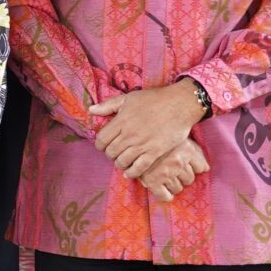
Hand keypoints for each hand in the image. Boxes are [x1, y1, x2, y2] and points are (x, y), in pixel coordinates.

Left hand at [90, 81, 204, 180]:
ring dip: (119, 163)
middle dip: (109, 154)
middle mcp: (129, 134)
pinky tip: (130, 172)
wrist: (180, 104)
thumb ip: (108, 105)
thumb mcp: (129, 98)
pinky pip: (139, 168)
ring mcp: (142, 144)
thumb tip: (91, 110)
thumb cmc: (154, 99)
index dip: (100, 145)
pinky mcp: (155, 152)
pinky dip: (132, 173)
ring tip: (122, 160)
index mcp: (121, 121)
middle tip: (114, 152)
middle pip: (110, 152)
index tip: (104, 145)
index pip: (101, 139)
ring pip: (122, 161)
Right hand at [138, 138, 208, 200]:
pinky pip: (164, 195)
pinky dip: (165, 196)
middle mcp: (178, 162)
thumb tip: (206, 169)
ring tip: (164, 176)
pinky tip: (163, 191)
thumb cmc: (161, 137)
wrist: (136, 137)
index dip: (192, 168)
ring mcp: (166, 172)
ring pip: (178, 188)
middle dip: (183, 176)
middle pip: (189, 179)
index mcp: (187, 150)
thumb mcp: (181, 139)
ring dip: (173, 185)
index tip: (185, 165)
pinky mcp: (153, 181)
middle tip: (172, 170)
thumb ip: (196, 152)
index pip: (200, 168)